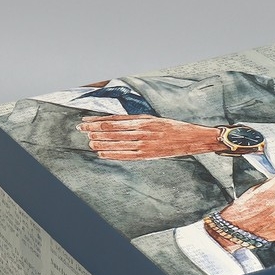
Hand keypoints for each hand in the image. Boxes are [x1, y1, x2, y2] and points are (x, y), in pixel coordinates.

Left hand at [77, 114, 225, 159]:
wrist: (192, 139)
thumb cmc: (173, 127)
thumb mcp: (154, 118)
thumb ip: (136, 120)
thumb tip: (115, 122)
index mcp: (144, 120)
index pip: (114, 120)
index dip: (98, 120)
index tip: (85, 120)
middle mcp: (142, 131)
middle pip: (112, 131)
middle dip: (94, 130)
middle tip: (81, 129)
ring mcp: (144, 144)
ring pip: (116, 143)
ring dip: (100, 142)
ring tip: (89, 141)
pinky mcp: (147, 155)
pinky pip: (125, 155)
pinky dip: (112, 154)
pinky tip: (101, 153)